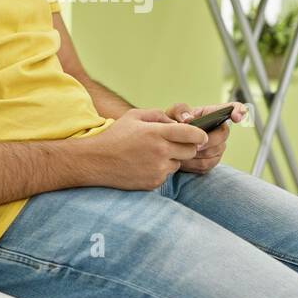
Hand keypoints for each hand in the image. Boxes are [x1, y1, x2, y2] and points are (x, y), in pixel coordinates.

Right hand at [88, 108, 209, 189]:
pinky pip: (166, 175)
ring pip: (178, 163)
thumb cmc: (115, 136)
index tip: (202, 135)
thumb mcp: (135, 116)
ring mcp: (157, 169)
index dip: (200, 134)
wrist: (95, 161)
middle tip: (174, 143)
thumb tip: (178, 122)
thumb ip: (159, 115)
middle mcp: (160, 152)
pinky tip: (145, 164)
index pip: (192, 134)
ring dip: (172, 159)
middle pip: (190, 151)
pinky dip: (161, 169)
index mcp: (157, 133)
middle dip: (187, 146)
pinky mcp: (153, 182)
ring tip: (152, 154)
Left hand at [163, 101, 246, 172]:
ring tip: (181, 151)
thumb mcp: (172, 113)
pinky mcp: (211, 161)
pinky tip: (182, 160)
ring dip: (197, 153)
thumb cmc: (171, 125)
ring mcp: (217, 146)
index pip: (232, 107)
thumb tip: (188, 119)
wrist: (166, 145)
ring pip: (214, 151)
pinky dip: (192, 163)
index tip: (237, 118)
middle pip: (223, 134)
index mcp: (211, 113)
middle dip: (208, 140)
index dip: (239, 111)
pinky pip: (206, 164)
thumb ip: (179, 110)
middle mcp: (218, 130)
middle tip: (193, 143)